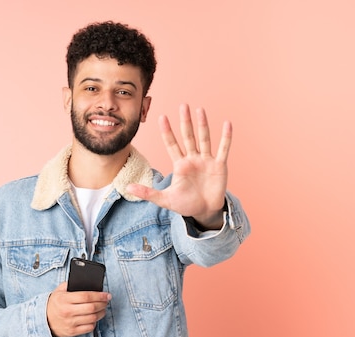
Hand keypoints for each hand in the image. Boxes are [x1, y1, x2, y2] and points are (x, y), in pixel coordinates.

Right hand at [46, 282, 110, 336]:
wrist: (44, 320)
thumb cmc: (55, 303)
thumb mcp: (59, 291)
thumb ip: (71, 284)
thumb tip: (87, 282)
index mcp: (64, 299)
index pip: (86, 296)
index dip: (99, 295)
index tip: (106, 295)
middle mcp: (67, 312)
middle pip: (91, 307)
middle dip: (102, 303)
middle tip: (106, 301)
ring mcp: (70, 323)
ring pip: (92, 318)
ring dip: (101, 313)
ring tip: (103, 308)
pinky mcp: (72, 332)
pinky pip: (89, 327)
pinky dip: (95, 322)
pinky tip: (95, 317)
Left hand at [127, 104, 231, 228]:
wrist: (205, 212)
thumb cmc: (185, 204)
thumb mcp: (164, 200)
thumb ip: (147, 192)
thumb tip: (127, 188)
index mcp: (180, 165)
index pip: (172, 144)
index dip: (167, 131)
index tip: (161, 117)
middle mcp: (193, 159)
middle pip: (188, 137)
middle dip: (185, 122)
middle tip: (183, 105)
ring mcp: (206, 161)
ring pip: (204, 139)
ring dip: (202, 125)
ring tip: (200, 110)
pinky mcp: (219, 166)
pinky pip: (223, 149)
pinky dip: (226, 137)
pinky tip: (227, 124)